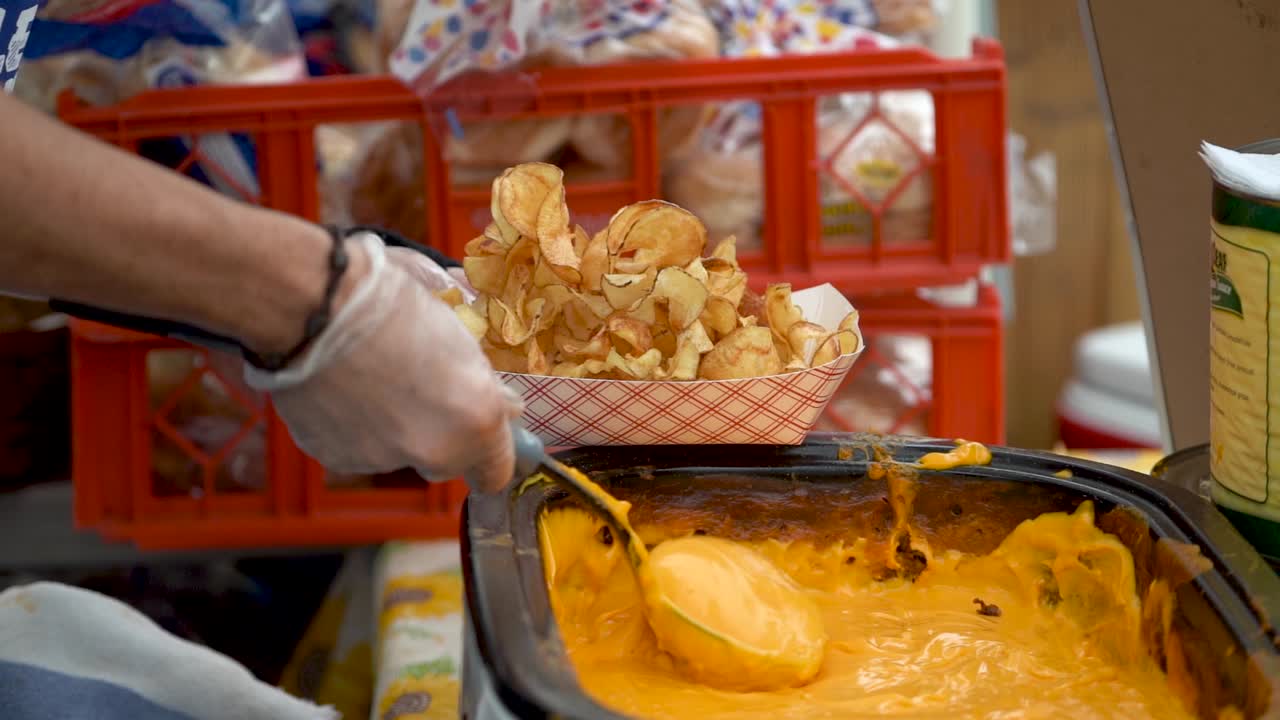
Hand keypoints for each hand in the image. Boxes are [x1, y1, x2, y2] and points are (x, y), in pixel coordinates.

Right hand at [244, 233, 522, 492]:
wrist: (312, 303)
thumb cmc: (391, 297)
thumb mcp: (459, 324)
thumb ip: (483, 376)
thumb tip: (503, 401)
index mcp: (477, 416)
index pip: (498, 470)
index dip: (492, 447)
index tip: (483, 421)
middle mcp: (434, 450)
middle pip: (448, 461)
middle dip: (444, 431)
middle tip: (427, 386)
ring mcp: (383, 458)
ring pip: (399, 451)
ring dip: (395, 424)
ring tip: (373, 372)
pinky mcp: (335, 456)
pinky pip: (356, 445)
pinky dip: (354, 423)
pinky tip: (343, 383)